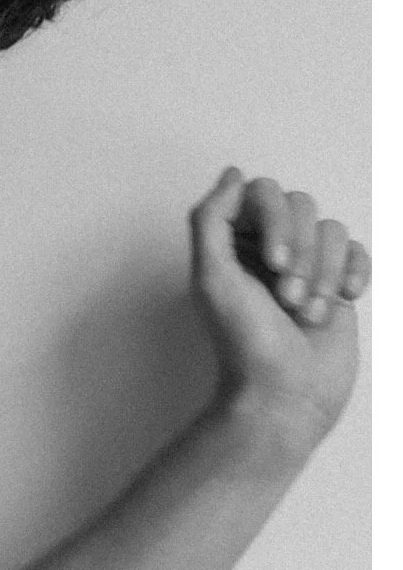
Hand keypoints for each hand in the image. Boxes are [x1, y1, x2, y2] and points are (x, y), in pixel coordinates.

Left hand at [189, 168, 369, 440]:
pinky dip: (354, 271)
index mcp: (234, 241)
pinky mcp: (336, 285)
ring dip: (321, 271)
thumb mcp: (212, 276)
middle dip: (300, 250)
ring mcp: (306, 265)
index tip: (271, 264)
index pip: (262, 192)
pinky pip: (358, 251)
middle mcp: (268, 247)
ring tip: (305, 312)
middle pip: (301, 205)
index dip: (274, 220)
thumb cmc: (244, 343)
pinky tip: (343, 298)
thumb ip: (212, 218)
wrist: (284, 397)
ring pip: (332, 229)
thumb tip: (233, 173)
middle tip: (286, 297)